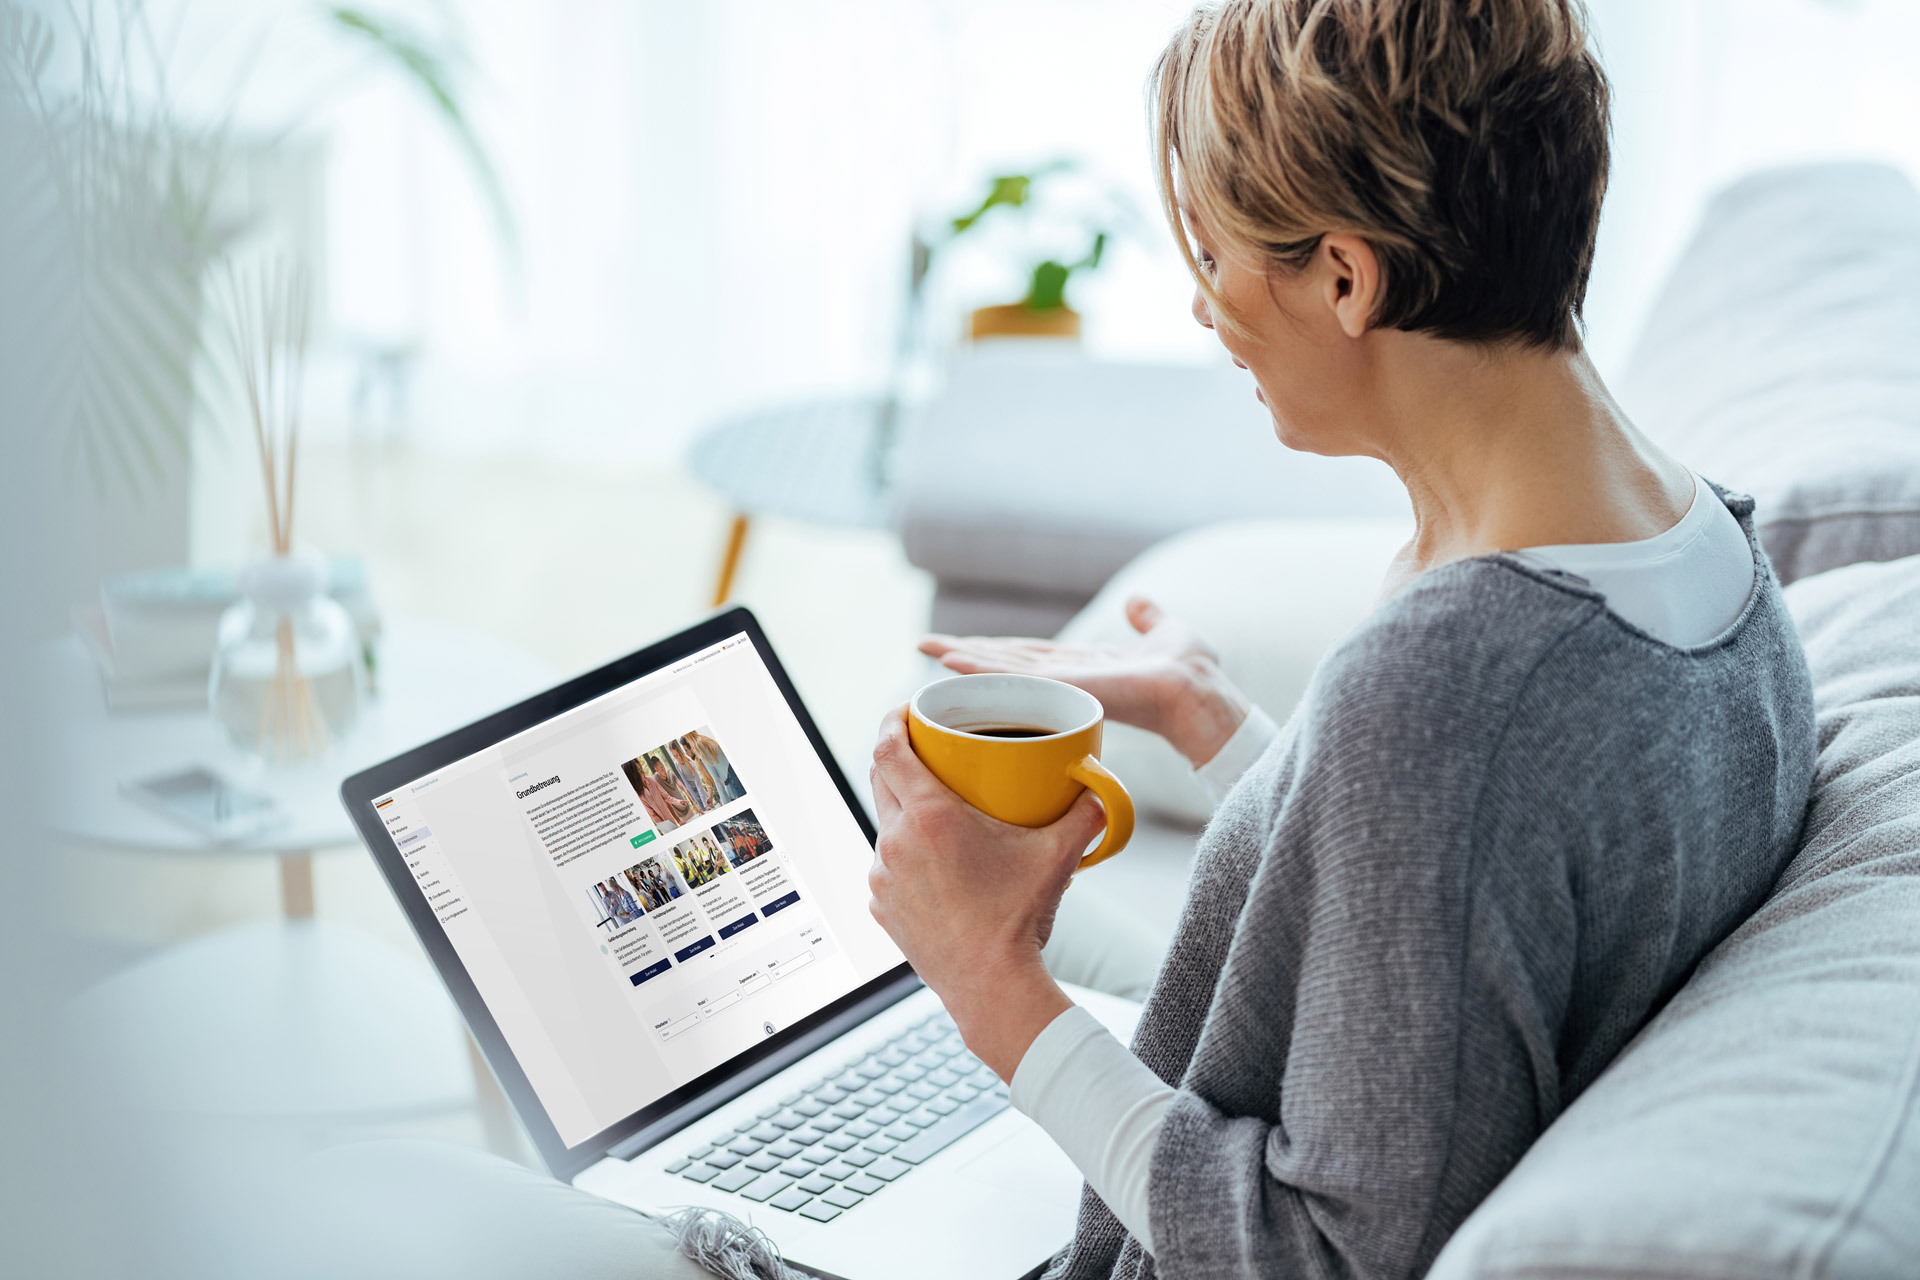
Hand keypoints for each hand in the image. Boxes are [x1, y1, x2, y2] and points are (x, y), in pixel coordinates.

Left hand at [867, 706, 1096, 1078]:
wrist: (991, 987)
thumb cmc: (1019, 920)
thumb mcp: (1057, 857)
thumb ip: (1085, 813)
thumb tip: (1103, 788)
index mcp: (930, 817)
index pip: (888, 748)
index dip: (891, 720)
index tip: (905, 709)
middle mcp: (895, 841)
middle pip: (881, 778)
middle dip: (899, 758)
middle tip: (926, 749)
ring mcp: (882, 876)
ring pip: (885, 823)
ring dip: (904, 810)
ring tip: (937, 811)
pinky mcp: (881, 905)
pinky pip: (886, 864)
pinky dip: (905, 853)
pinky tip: (934, 862)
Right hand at [920, 596, 1251, 766]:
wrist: (1199, 691)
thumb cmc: (1191, 673)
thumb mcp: (1165, 631)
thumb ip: (1147, 618)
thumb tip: (1137, 602)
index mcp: (1084, 665)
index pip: (1030, 655)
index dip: (995, 649)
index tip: (963, 643)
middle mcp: (1067, 677)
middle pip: (1006, 662)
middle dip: (965, 654)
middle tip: (924, 645)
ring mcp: (1063, 685)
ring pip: (1002, 669)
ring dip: (963, 659)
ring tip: (927, 648)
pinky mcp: (1064, 687)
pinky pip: (1014, 677)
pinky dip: (981, 669)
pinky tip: (951, 660)